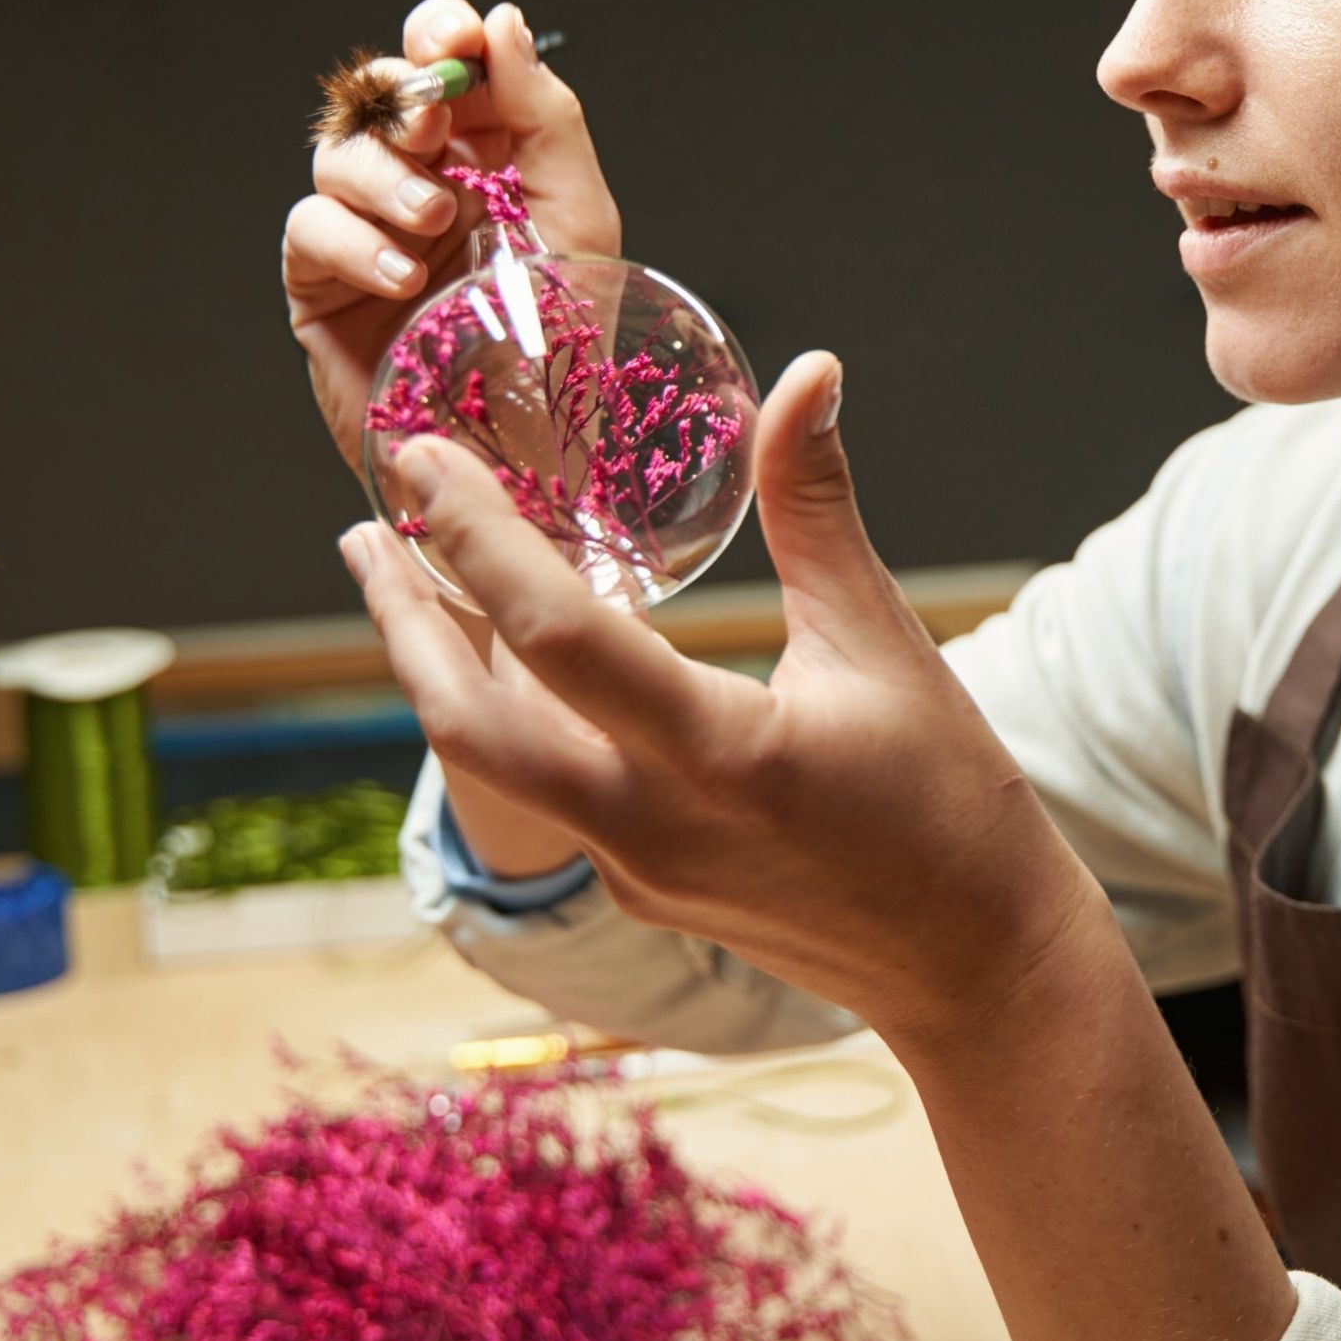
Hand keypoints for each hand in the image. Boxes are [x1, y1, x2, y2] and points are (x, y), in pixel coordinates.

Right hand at [283, 0, 620, 474]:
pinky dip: (353, 242)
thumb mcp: (581, 221)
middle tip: (435, 128)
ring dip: (384, 178)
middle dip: (402, 97)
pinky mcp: (324, 289)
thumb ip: (548, 117)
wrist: (524, 464)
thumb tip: (501, 23)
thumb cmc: (564, 354)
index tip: (453, 35)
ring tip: (435, 227)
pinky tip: (403, 277)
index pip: (445, 63)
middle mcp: (425, 186)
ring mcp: (369, 235)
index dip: (439, 31)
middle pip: (378, 95)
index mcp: (489, 158)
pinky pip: (309, 230)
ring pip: (337, 154)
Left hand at [337, 351, 1104, 1044]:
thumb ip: (819, 508)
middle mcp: (653, 825)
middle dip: (401, 620)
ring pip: (490, 763)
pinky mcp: (638, 889)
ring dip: (435, 668)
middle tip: (368, 526)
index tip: (425, 455)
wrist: (972, 966)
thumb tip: (808, 374)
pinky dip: (506, 712)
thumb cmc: (949, 800)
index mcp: (722, 755)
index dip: (478, 535)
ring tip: (401, 575)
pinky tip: (507, 653)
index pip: (557, 636)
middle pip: (467, 725)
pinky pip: (543, 789)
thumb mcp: (885, 642)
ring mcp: (635, 868)